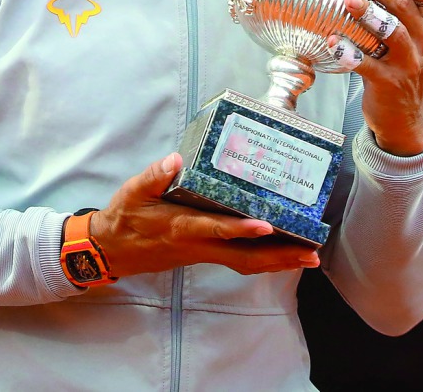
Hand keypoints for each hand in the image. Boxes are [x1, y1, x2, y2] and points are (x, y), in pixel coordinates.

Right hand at [89, 153, 321, 277]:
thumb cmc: (125, 217)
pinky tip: (283, 255)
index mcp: (181, 226)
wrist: (112, 250)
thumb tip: (176, 159)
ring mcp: (203, 253)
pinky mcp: (205, 255)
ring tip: (309, 256)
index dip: (241, 228)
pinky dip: (265, 260)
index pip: (216, 229)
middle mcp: (198, 245)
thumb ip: (155, 176)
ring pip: (246, 263)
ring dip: (278, 261)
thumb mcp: (133, 192)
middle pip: (244, 256)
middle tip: (310, 252)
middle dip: (278, 255)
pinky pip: (240, 262)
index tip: (266, 224)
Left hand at [329, 0, 422, 156]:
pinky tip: (333, 42)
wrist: (404, 117)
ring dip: (368, 14)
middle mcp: (422, 41)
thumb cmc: (398, 69)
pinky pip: (367, 65)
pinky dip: (349, 52)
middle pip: (403, 5)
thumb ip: (393, 12)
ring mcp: (407, 63)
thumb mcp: (407, 40)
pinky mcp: (388, 83)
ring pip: (392, 31)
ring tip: (347, 0)